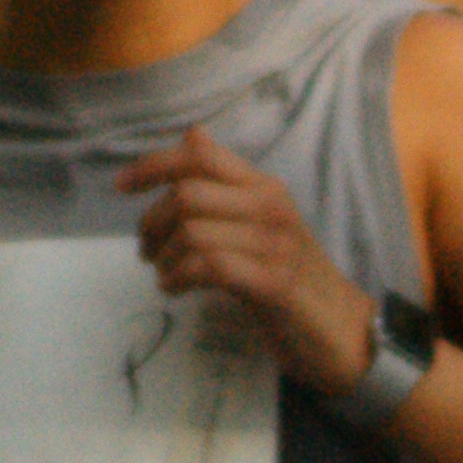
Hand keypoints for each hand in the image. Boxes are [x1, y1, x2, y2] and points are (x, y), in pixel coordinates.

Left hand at [119, 125, 377, 394]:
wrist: (340, 328)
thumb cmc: (291, 275)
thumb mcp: (259, 220)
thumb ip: (226, 182)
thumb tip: (192, 135)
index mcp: (264, 187)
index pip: (201, 156)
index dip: (153, 165)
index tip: (122, 186)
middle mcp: (270, 207)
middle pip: (187, 195)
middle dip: (152, 224)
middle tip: (146, 250)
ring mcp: (274, 245)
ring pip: (193, 232)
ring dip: (164, 257)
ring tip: (164, 274)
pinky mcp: (272, 283)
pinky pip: (210, 267)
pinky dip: (180, 278)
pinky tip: (175, 288)